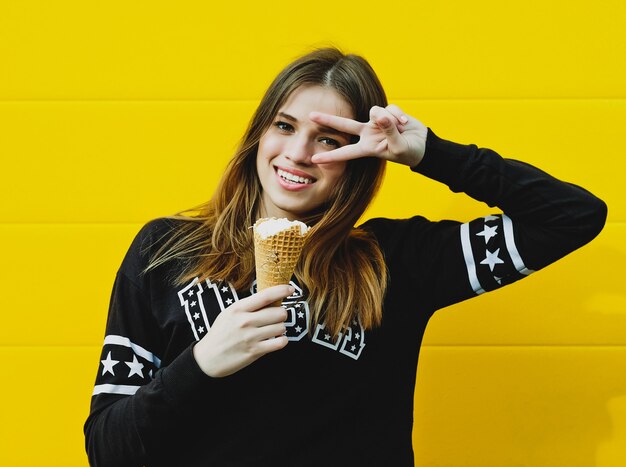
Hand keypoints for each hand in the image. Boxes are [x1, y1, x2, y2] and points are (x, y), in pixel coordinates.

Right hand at [192, 285, 292, 377]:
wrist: (207, 358)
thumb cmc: (220, 333)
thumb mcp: (229, 313)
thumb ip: (248, 306)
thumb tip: (271, 298)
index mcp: (238, 308)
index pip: (265, 296)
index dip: (281, 290)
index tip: (291, 289)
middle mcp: (245, 321)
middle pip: (278, 312)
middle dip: (281, 314)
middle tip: (276, 317)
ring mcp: (251, 337)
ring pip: (281, 327)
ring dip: (281, 328)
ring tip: (272, 330)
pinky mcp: (254, 351)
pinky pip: (279, 343)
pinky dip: (282, 340)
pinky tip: (276, 340)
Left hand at [309, 104, 427, 166]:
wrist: (423, 145)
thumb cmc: (409, 152)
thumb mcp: (398, 147)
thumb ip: (389, 131)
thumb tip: (379, 115)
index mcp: (367, 147)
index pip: (345, 152)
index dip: (330, 156)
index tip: (314, 160)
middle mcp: (367, 133)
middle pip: (344, 125)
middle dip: (328, 120)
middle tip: (310, 115)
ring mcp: (376, 122)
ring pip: (375, 112)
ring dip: (390, 120)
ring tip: (401, 129)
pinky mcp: (386, 112)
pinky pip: (389, 108)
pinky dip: (399, 115)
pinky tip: (405, 124)